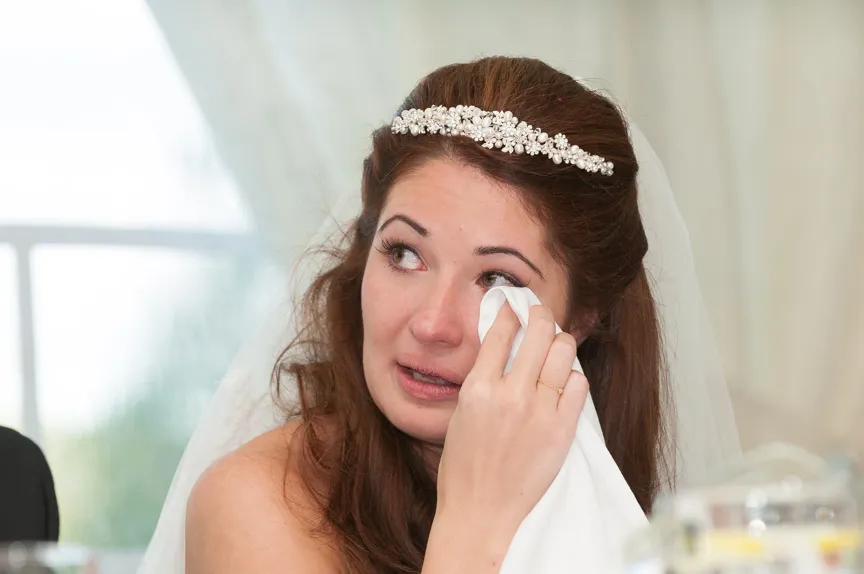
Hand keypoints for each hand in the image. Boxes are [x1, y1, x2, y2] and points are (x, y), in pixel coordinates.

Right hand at [434, 302, 588, 543]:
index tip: (514, 308)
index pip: (501, 331)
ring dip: (560, 342)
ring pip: (563, 351)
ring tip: (554, 346)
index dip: (510, 312)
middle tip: (541, 316)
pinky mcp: (561, 430)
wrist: (481, 512)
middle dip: (541, 316)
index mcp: (478, 388)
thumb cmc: (465, 469)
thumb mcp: (461, 414)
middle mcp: (510, 395)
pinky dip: (571, 377)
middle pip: (539, 332)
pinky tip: (562, 381)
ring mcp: (539, 412)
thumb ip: (482, 380)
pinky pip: (577, 384)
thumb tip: (500, 349)